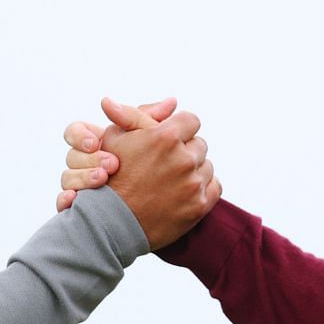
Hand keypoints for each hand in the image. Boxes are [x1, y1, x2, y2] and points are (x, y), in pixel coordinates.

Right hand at [62, 97, 220, 248]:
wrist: (110, 223)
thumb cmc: (109, 177)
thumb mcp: (114, 138)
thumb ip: (136, 114)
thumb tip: (169, 100)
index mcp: (165, 136)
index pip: (191, 120)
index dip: (179, 128)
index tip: (169, 139)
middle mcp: (183, 158)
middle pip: (199, 144)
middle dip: (185, 150)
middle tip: (166, 163)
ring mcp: (193, 183)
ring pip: (207, 166)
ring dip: (193, 170)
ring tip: (171, 180)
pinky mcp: (199, 205)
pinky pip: (214, 186)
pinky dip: (202, 188)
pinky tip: (183, 192)